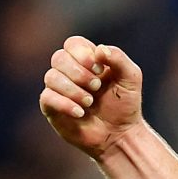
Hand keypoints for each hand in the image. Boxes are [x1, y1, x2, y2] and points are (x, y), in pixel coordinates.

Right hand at [40, 36, 146, 159]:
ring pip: (51, 77)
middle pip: (59, 57)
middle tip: (97, 87)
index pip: (73, 44)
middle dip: (79, 72)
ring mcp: (59, 90)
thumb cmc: (125, 105)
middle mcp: (69, 72)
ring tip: (90, 102)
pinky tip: (80, 113)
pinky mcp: (52, 108)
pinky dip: (64, 103)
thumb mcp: (130, 78)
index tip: (99, 69)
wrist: (120, 135)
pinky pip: (47, 98)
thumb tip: (98, 50)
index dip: (82, 53)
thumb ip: (119, 58)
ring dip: (73, 89)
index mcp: (86, 60)